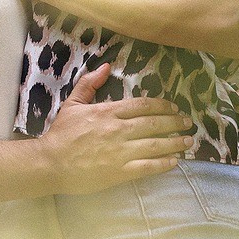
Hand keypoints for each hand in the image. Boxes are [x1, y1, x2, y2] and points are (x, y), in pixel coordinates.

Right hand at [36, 63, 192, 194]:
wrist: (50, 162)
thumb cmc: (61, 133)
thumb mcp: (72, 103)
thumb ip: (89, 84)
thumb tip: (106, 66)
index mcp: (107, 112)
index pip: (142, 105)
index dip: (162, 106)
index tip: (174, 107)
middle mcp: (118, 130)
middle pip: (154, 124)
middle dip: (174, 122)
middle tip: (188, 123)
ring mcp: (120, 152)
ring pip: (155, 145)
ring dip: (175, 142)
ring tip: (188, 141)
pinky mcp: (120, 172)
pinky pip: (148, 166)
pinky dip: (164, 163)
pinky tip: (175, 161)